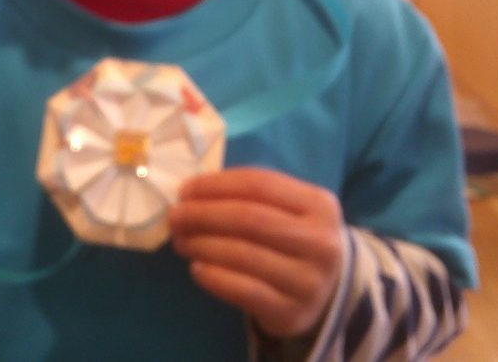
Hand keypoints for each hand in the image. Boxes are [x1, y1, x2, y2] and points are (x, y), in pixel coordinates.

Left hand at [168, 168, 343, 338]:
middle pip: (249, 218)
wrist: (322, 292)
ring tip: (181, 241)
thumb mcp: (286, 210)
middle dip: (203, 214)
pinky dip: (214, 277)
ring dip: (202, 244)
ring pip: (243, 254)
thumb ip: (247, 195)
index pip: (259, 184)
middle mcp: (320, 242)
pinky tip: (196, 269)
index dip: (215, 185)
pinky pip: (243, 290)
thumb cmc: (292, 239)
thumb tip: (190, 193)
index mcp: (319, 205)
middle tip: (175, 217)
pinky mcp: (291, 312)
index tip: (184, 190)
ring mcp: (308, 280)